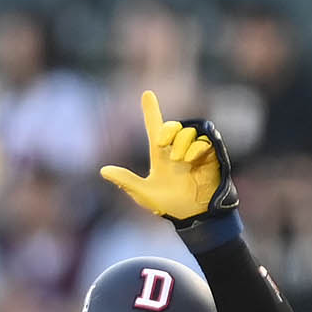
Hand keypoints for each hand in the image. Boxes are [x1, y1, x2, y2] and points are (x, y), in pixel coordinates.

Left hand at [100, 90, 233, 227]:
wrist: (192, 216)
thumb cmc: (168, 205)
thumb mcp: (144, 193)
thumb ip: (126, 181)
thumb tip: (102, 171)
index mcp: (161, 154)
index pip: (155, 127)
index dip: (151, 110)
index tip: (146, 94)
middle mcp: (177, 148)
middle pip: (173, 126)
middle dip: (168, 130)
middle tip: (161, 144)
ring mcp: (194, 151)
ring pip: (188, 132)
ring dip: (181, 142)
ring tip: (179, 161)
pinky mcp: (209, 155)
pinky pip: (204, 140)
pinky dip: (196, 147)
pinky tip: (190, 160)